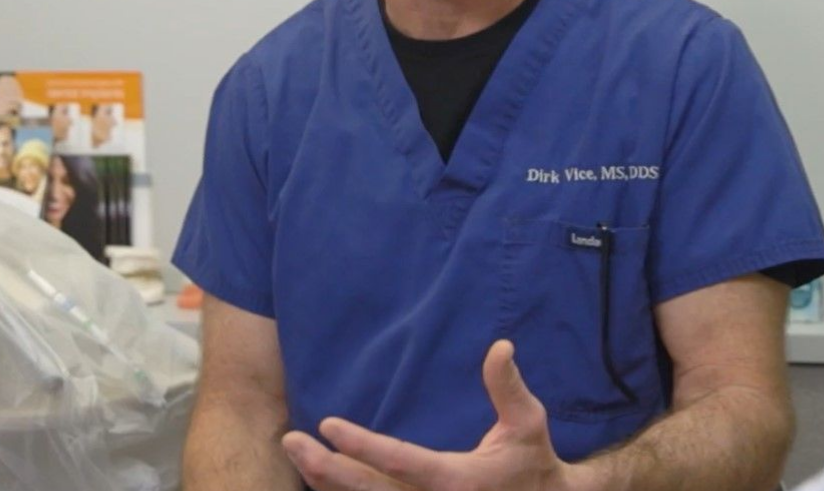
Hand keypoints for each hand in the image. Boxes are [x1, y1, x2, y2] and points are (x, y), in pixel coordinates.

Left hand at [280, 340, 586, 490]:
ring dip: (326, 484)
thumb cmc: (532, 463)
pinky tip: (319, 479)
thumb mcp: (528, 424)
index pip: (400, 462)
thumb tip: (500, 346)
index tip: (329, 425)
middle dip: (325, 468)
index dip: (362, 446)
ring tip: (296, 454)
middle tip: (291, 440)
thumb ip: (508, 388)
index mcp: (457, 481)